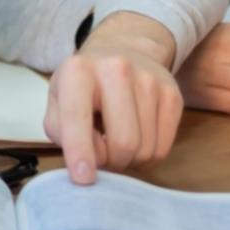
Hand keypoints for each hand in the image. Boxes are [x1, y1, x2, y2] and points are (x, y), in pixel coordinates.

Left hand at [44, 12, 182, 184]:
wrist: (123, 50)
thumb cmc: (82, 84)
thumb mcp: (58, 101)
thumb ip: (63, 131)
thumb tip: (92, 159)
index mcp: (78, 70)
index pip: (78, 117)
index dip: (80, 151)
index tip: (83, 178)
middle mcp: (116, 69)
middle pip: (123, 142)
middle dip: (112, 162)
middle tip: (103, 155)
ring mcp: (149, 80)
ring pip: (146, 150)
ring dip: (129, 160)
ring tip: (116, 140)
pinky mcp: (172, 94)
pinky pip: (163, 148)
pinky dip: (147, 155)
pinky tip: (136, 136)